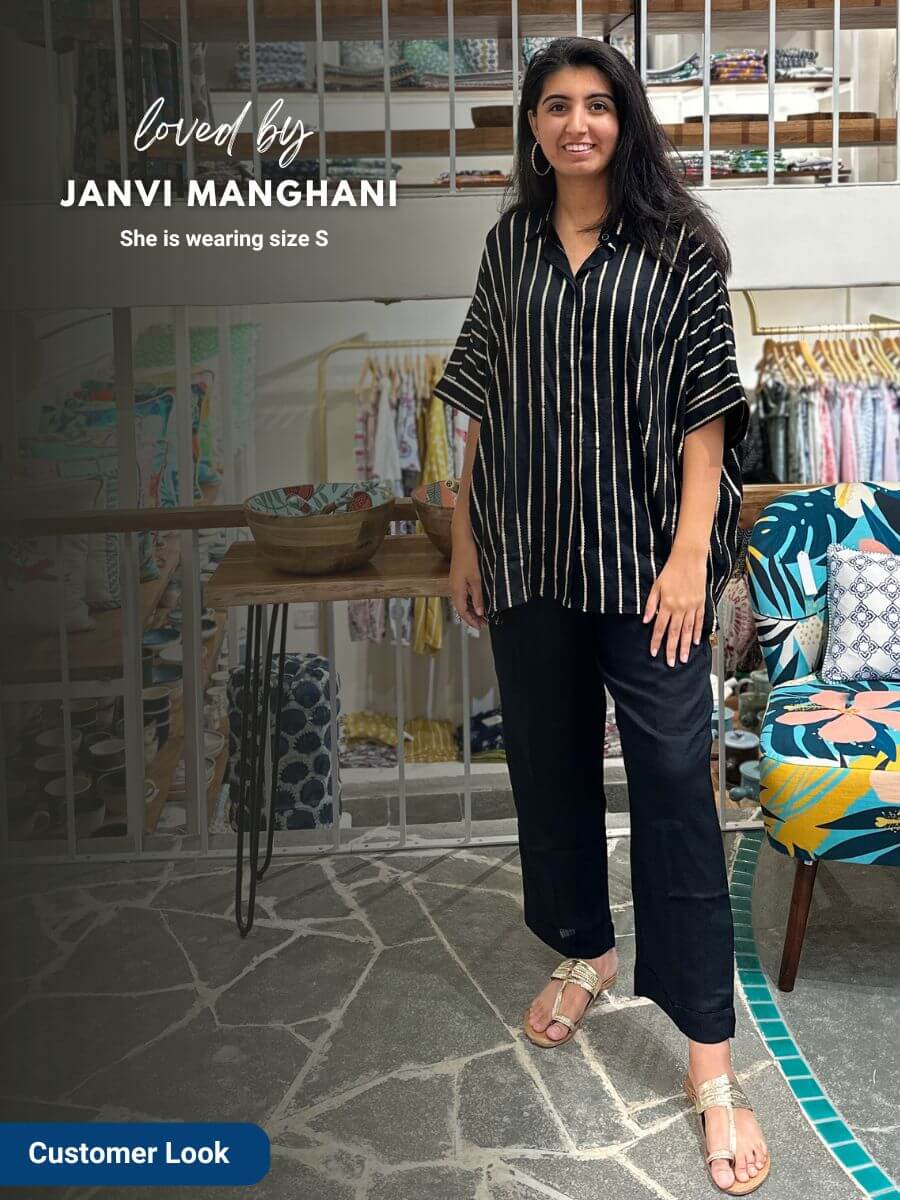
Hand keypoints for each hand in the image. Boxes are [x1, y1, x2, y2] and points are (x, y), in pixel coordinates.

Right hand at [449, 536, 486, 629]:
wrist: (462, 540)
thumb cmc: (468, 557)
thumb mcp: (476, 579)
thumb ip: (478, 597)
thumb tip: (480, 613)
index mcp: (456, 590)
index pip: (462, 612)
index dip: (471, 621)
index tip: (481, 627)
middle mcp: (453, 588)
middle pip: (461, 608)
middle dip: (472, 617)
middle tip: (484, 624)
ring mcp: (455, 583)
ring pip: (462, 602)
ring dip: (471, 610)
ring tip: (482, 616)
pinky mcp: (458, 578)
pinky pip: (462, 595)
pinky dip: (470, 601)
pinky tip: (477, 601)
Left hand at [642, 549, 707, 665]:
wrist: (689, 559)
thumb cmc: (671, 571)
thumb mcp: (656, 586)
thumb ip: (651, 605)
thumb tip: (646, 620)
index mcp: (666, 604)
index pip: (660, 627)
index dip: (656, 641)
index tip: (654, 653)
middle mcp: (679, 607)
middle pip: (674, 633)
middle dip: (672, 649)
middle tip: (671, 663)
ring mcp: (691, 606)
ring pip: (687, 630)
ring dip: (685, 645)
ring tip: (684, 658)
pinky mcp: (700, 603)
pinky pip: (698, 621)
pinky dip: (697, 632)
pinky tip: (696, 641)